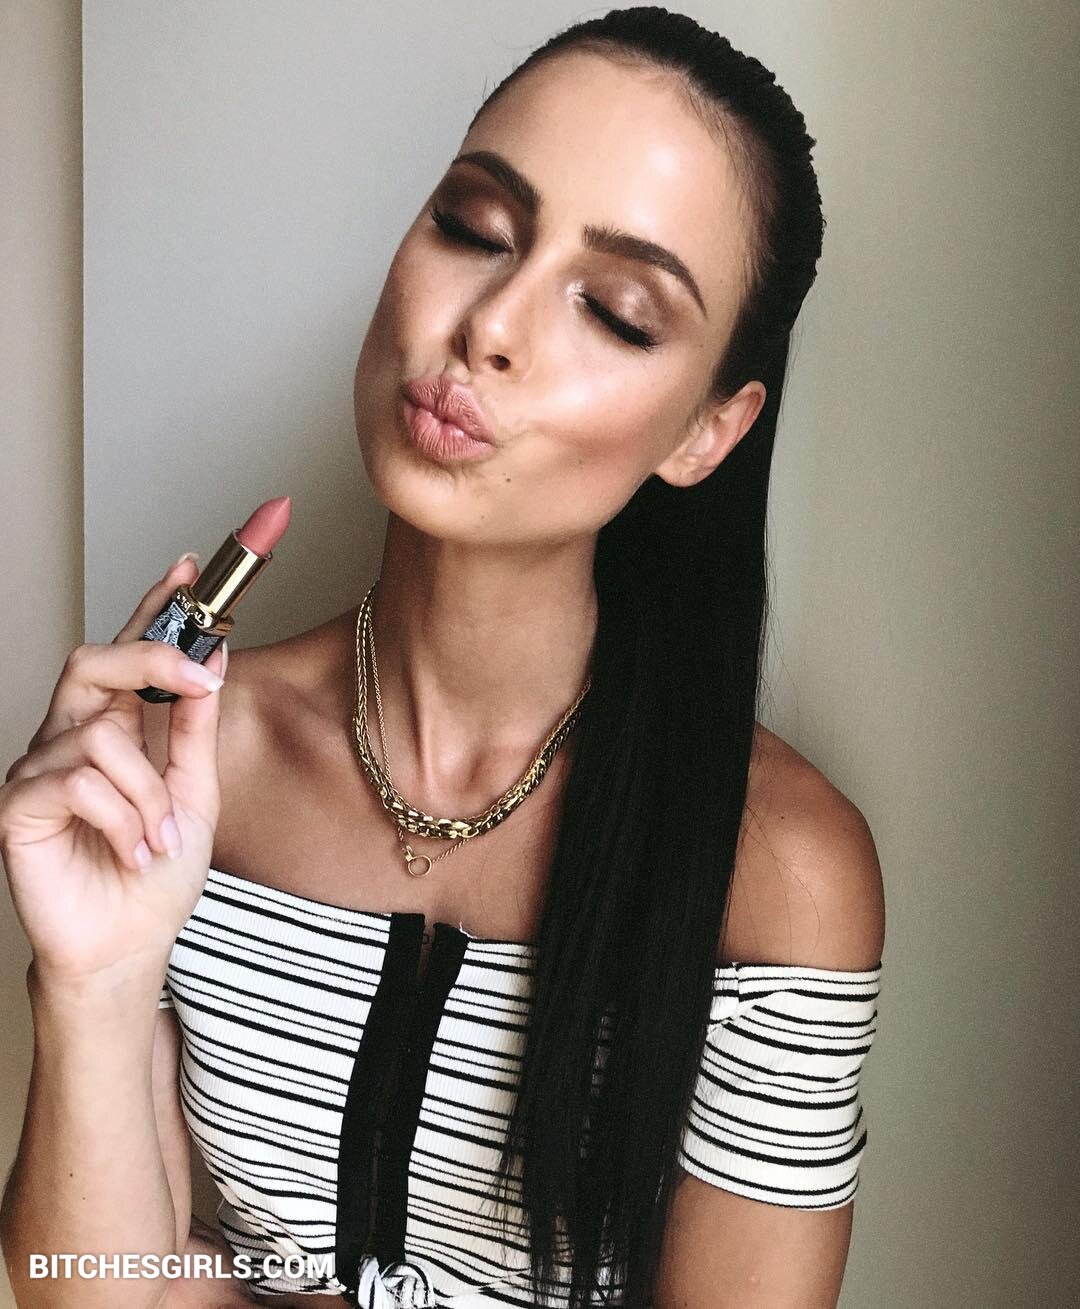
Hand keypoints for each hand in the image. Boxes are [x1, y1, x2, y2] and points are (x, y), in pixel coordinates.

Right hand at [0, 556, 226, 988]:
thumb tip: (214, 656)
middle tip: (198, 681)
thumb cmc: (156, 874)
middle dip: (151, 658)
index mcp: (115, 727)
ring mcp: (39, 770)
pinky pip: (76, 781)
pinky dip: (121, 816)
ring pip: (100, 734)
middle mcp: (70, 737)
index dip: (154, 607)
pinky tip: (132, 849)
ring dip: (149, 791)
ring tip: (160, 838)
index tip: (189, 567)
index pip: (128, 652)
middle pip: (92, 661)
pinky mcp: (17, 807)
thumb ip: (197, 728)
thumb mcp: (196, 792)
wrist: (131, 945)